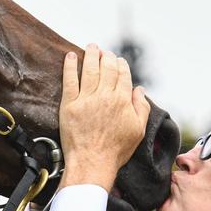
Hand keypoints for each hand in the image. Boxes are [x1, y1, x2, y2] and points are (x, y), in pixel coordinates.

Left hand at [59, 44, 150, 190]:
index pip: (123, 75)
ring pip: (89, 69)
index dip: (120, 65)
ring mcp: (87, 99)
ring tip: (90, 47)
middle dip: (106, 56)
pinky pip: (69, 80)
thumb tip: (139, 90)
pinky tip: (70, 56)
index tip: (117, 60)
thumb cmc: (116, 151)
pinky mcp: (70, 105)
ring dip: (90, 55)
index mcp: (123, 101)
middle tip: (102, 51)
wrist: (92, 163)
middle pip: (106, 68)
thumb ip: (141, 108)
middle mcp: (105, 96)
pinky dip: (70, 66)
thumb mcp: (138, 131)